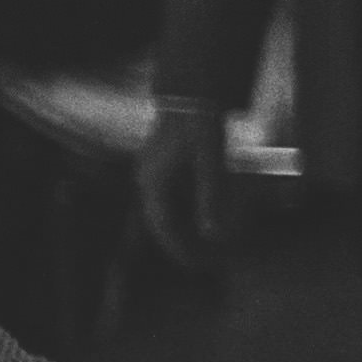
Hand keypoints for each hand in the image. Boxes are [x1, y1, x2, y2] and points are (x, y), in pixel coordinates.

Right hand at [132, 105, 224, 260]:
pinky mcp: (163, 165)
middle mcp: (148, 181)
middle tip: (207, 261)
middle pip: (164, 222)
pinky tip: (207, 216)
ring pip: (168, 210)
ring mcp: (153, 173)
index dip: (180, 249)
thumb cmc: (200, 126)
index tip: (197, 266)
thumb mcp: (210, 162)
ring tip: (210, 245)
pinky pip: (173, 197)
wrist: (191, 94)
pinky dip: (189, 210)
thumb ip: (211, 196)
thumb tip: (212, 233)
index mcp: (154, 184)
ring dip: (186, 227)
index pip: (163, 228)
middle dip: (184, 242)